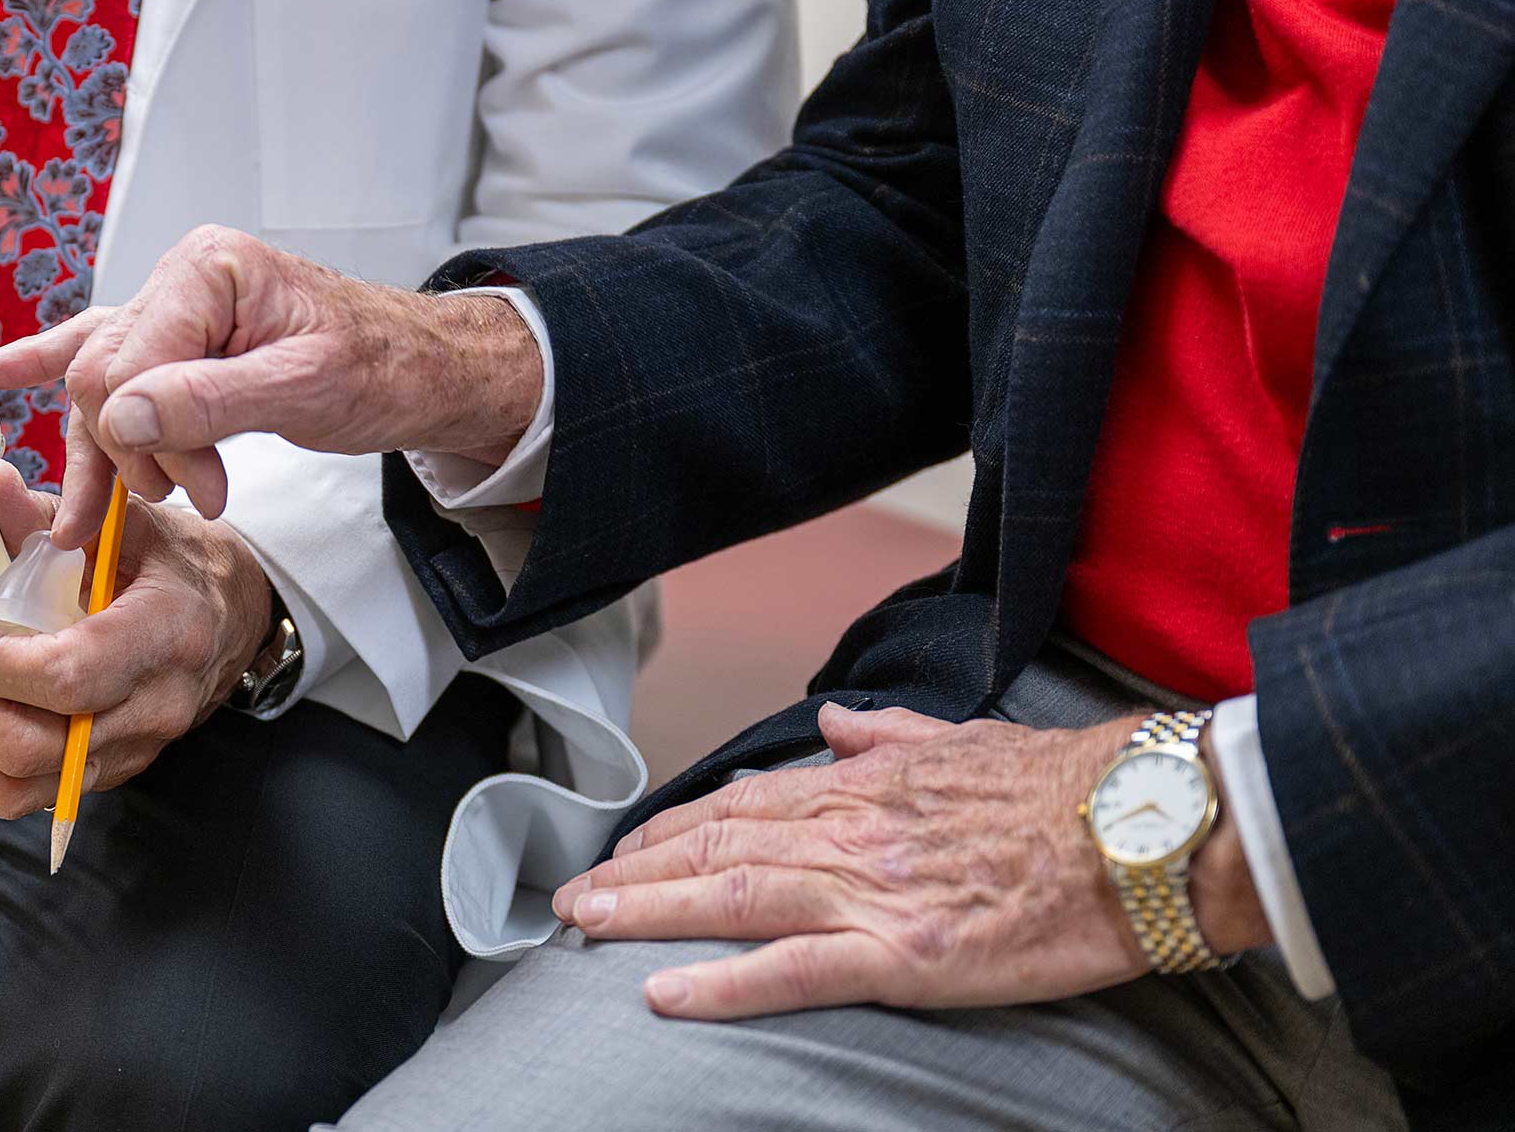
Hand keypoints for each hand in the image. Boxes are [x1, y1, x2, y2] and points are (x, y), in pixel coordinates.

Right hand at [0, 224, 543, 548]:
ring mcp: (175, 308)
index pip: (125, 364)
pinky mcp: (177, 339)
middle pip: (102, 376)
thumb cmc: (381, 367)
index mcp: (208, 271)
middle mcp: (180, 279)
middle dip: (135, 452)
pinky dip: (49, 365)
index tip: (200, 489)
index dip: (147, 440)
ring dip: (104, 454)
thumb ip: (211, 401)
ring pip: (98, 383)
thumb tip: (122, 418)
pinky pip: (101, 352)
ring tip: (95, 517)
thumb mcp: (308, 388)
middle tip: (189, 496)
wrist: (421, 368)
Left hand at [0, 460, 275, 817]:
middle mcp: (151, 708)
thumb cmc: (177, 564)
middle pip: (30, 746)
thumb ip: (50, 511)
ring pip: (17, 786)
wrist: (234, 617)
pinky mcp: (107, 773)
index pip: (65, 678)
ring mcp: (131, 751)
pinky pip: (25, 794)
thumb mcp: (125, 523)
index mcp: (164, 637)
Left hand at [548, 703, 1272, 1020]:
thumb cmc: (1068, 788)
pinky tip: (661, 994)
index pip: (746, 803)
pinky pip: (788, 971)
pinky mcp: (902, 957)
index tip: (630, 845)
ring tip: (585, 927)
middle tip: (574, 896)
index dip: (676, 825)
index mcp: (866, 784)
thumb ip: (886, 733)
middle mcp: (852, 832)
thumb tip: (830, 724)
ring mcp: (871, 894)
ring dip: (645, 913)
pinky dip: (717, 984)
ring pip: (729, 898)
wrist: (1145, 830)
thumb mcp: (965, 738)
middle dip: (635, 870)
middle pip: (716, 846)